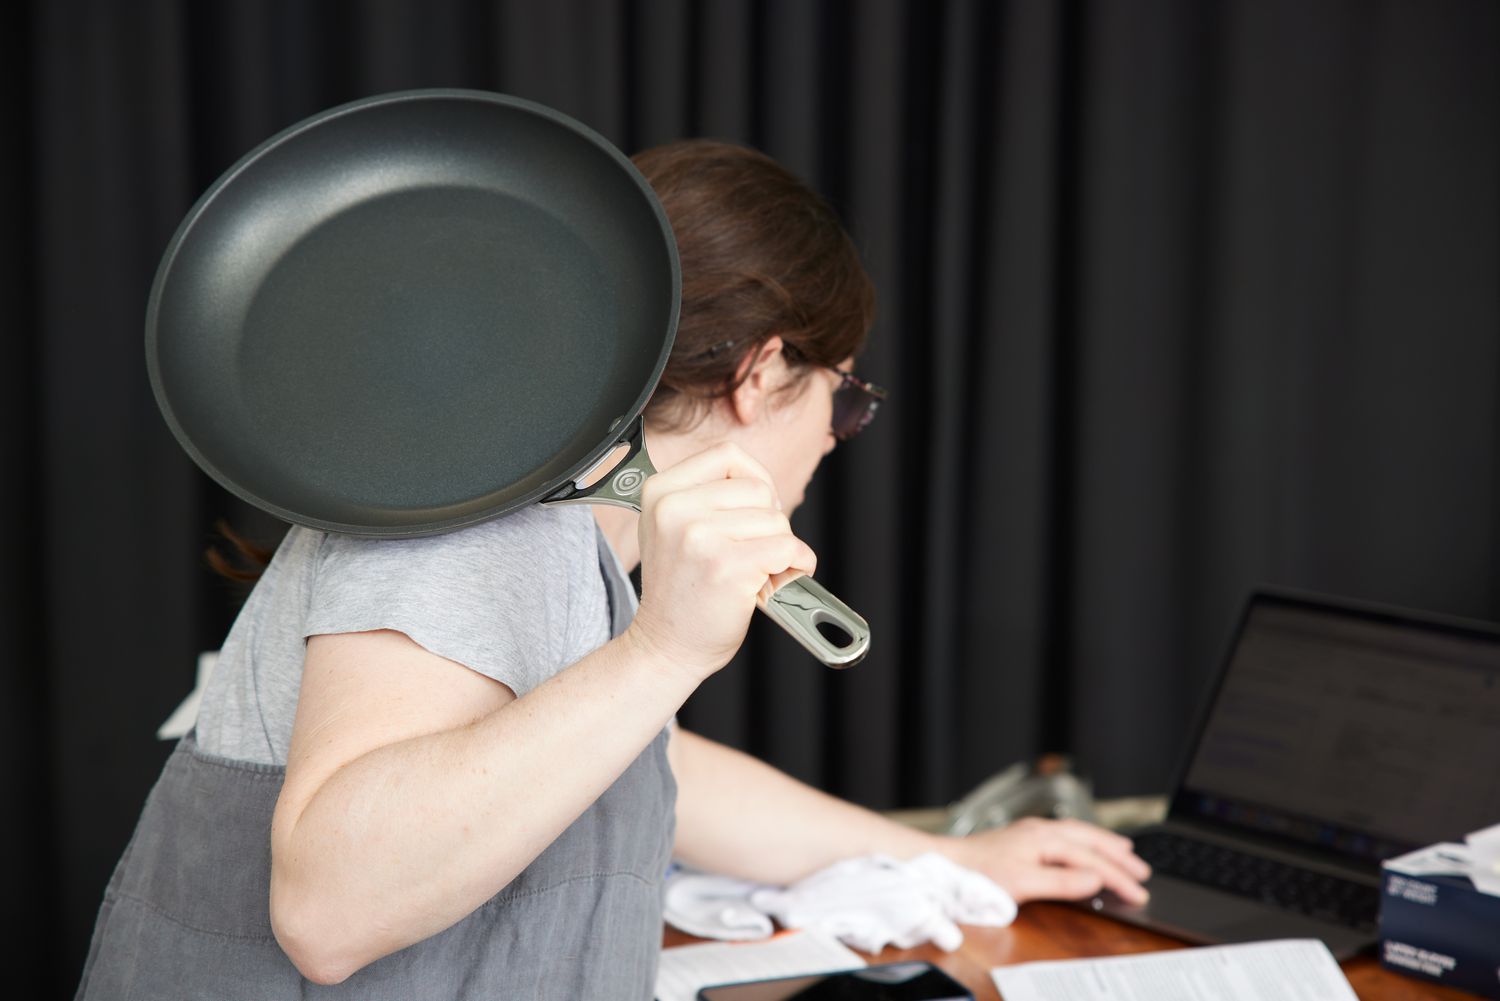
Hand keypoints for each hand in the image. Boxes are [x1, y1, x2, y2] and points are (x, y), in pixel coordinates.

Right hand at [628, 443, 816, 682]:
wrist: (666, 646)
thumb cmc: (680, 589)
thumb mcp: (672, 527)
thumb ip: (706, 495)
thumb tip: (763, 482)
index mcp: (661, 491)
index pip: (728, 455)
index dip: (754, 479)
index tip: (754, 509)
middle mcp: (675, 508)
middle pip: (758, 488)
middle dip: (768, 520)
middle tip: (752, 550)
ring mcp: (699, 536)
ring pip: (775, 519)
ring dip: (779, 547)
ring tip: (756, 570)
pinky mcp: (728, 566)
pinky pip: (787, 547)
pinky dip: (796, 564)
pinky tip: (777, 579)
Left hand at [935, 817, 1151, 905]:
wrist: (944, 864)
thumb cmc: (978, 874)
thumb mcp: (1023, 884)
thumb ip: (1061, 882)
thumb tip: (1095, 879)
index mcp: (1045, 839)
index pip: (1091, 859)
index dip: (1118, 877)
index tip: (1139, 892)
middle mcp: (1040, 830)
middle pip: (1089, 839)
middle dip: (1118, 855)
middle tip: (1143, 871)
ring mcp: (1031, 833)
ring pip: (1078, 833)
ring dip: (1103, 843)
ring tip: (1125, 851)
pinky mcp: (1022, 839)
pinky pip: (1065, 836)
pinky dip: (1083, 842)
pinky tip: (1083, 847)